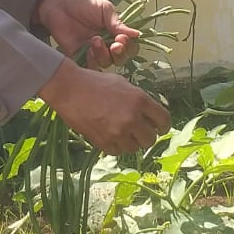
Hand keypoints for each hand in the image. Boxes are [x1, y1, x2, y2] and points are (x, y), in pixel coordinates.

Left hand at [35, 0, 139, 69]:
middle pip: (120, 59)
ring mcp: (93, 52)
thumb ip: (117, 23)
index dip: (129, 47)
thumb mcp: (104, 9)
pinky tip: (88, 49)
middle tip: (114, 45)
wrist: (58, 5)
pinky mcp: (79, 57)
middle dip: (120, 54)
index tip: (122, 39)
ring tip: (95, 40)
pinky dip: (92, 61)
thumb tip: (136, 34)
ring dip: (104, 54)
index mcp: (115, 33)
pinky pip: (90, 67)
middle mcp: (106, 45)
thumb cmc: (82, 4)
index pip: (129, 47)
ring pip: (106, 63)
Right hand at [38, 60, 170, 155]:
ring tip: (122, 132)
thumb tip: (149, 114)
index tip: (159, 128)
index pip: (164, 121)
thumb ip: (139, 100)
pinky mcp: (103, 141)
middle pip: (150, 139)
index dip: (163, 126)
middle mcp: (132, 118)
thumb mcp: (123, 84)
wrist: (70, 89)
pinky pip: (117, 151)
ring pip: (134, 148)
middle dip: (146, 136)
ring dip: (130, 142)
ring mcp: (117, 132)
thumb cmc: (96, 82)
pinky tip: (110, 135)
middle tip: (138, 131)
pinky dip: (116, 146)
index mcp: (140, 100)